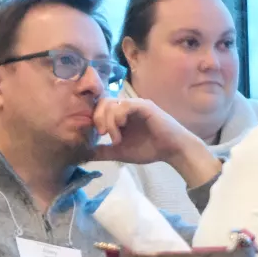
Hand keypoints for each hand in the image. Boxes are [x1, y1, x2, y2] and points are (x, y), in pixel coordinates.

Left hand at [90, 96, 220, 188]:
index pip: (100, 108)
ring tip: (116, 138)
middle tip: (102, 135)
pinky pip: (124, 105)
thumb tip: (84, 154)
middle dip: (97, 118)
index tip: (96, 136)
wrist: (173, 151)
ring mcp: (136, 104)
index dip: (94, 119)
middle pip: (102, 102)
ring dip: (108, 121)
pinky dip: (118, 117)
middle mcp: (127, 106)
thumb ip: (103, 151)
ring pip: (111, 103)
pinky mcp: (144, 106)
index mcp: (121, 115)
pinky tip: (121, 130)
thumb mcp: (121, 152)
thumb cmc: (150, 149)